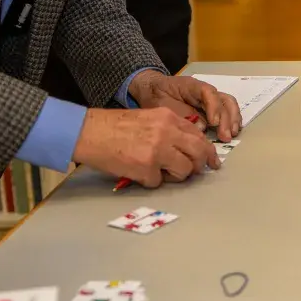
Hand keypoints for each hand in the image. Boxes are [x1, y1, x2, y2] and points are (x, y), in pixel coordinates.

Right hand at [72, 107, 219, 186]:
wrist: (88, 132)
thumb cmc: (114, 127)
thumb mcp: (147, 119)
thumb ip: (168, 130)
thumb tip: (187, 149)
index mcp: (168, 117)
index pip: (198, 135)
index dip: (207, 150)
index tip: (211, 160)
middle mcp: (166, 132)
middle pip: (199, 152)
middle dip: (201, 165)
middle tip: (196, 172)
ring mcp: (157, 150)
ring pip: (184, 170)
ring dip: (175, 176)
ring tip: (159, 172)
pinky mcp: (146, 168)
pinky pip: (158, 182)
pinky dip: (150, 181)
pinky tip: (138, 172)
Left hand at [126, 70, 241, 140]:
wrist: (152, 90)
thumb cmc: (157, 96)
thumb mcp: (163, 105)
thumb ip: (182, 115)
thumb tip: (202, 128)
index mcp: (192, 86)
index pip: (209, 93)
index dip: (214, 108)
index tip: (214, 123)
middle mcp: (205, 91)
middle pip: (223, 100)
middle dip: (227, 119)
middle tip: (225, 137)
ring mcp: (210, 99)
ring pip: (228, 105)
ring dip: (233, 120)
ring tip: (231, 135)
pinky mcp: (211, 108)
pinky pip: (226, 111)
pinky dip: (231, 121)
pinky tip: (231, 132)